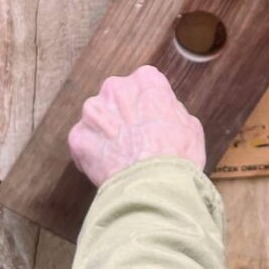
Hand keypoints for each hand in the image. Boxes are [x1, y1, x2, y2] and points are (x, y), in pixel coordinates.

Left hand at [68, 66, 206, 186]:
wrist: (153, 187)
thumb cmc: (177, 157)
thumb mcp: (191, 127)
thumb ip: (172, 110)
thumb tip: (164, 111)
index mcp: (145, 81)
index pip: (145, 84)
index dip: (150, 105)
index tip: (153, 121)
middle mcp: (114, 88)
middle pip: (117, 99)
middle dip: (124, 116)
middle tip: (138, 140)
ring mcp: (92, 112)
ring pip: (98, 120)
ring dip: (107, 134)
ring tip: (123, 157)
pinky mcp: (77, 137)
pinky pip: (84, 144)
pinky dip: (93, 155)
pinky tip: (110, 169)